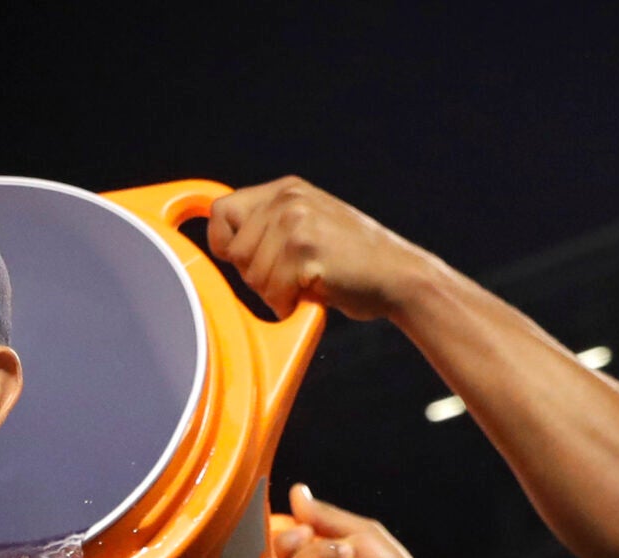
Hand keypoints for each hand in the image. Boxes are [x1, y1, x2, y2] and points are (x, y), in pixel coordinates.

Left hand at [206, 178, 434, 320]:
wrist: (398, 275)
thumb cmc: (352, 262)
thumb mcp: (309, 226)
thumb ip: (271, 227)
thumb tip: (225, 247)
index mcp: (286, 190)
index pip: (221, 212)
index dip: (226, 244)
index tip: (246, 260)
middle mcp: (288, 200)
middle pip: (234, 252)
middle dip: (257, 276)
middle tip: (292, 277)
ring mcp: (297, 222)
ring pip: (252, 276)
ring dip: (276, 293)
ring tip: (307, 284)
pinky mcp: (306, 251)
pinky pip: (274, 292)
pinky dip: (290, 305)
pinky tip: (314, 294)